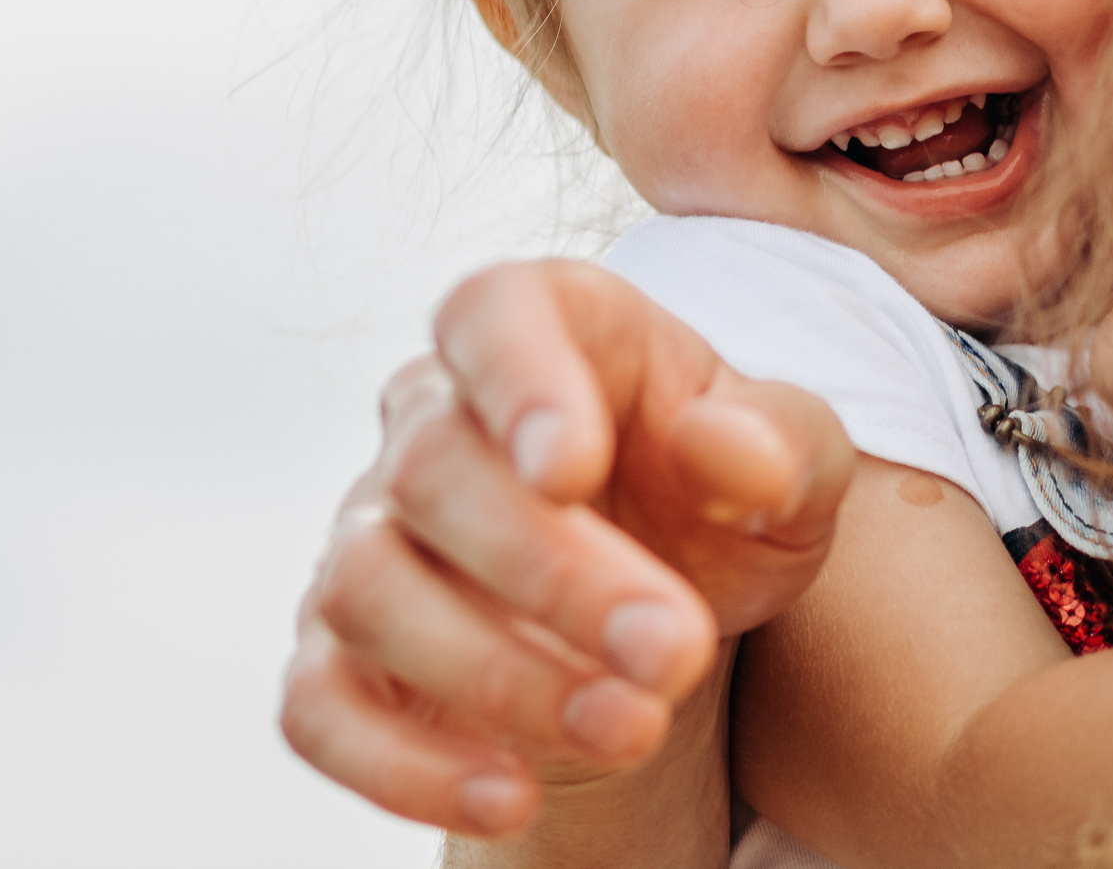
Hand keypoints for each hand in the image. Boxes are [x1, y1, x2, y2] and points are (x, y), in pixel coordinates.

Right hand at [279, 260, 853, 837]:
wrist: (666, 605)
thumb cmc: (720, 500)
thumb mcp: (794, 465)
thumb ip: (781, 443)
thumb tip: (722, 447)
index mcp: (544, 328)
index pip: (492, 313)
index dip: (518, 382)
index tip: (574, 470)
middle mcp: (430, 418)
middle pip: (435, 471)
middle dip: (553, 575)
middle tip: (675, 652)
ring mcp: (370, 534)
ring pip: (367, 588)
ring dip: (497, 675)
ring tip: (635, 728)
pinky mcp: (340, 653)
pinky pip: (317, 705)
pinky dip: (400, 764)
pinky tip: (513, 798)